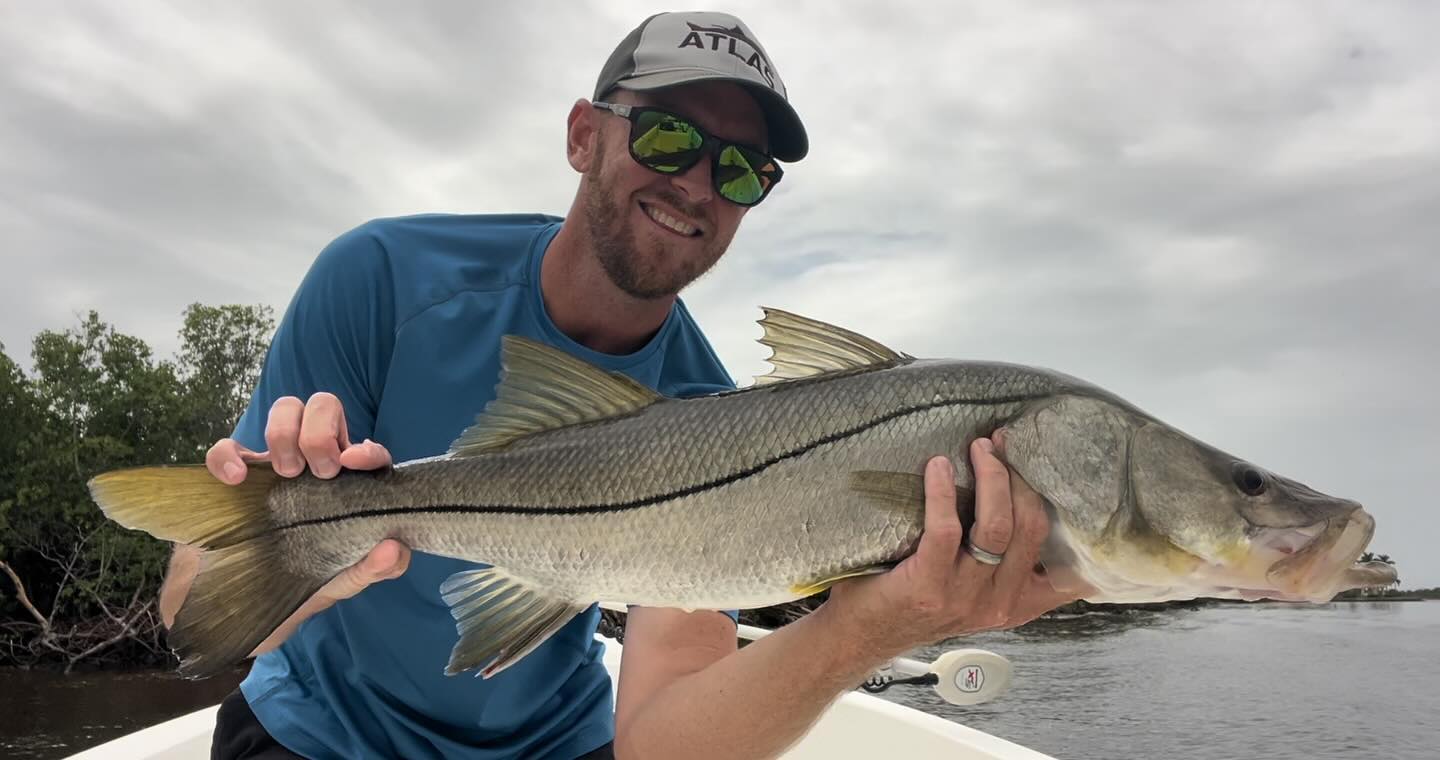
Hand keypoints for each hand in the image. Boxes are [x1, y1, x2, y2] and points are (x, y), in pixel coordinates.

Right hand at [166, 392, 410, 653]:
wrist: (246, 608)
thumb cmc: (307, 583)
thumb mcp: (344, 580)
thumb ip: (376, 568)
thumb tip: (394, 548)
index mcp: (348, 484)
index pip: (367, 451)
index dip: (367, 449)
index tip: (352, 461)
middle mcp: (314, 464)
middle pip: (325, 408)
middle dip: (321, 431)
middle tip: (319, 473)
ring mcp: (274, 466)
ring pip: (285, 410)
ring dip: (285, 432)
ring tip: (285, 475)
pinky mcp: (234, 478)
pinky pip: (228, 448)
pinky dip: (229, 454)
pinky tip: (236, 480)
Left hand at [826, 433, 1082, 656]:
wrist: (864, 634)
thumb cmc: (918, 598)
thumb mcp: (976, 591)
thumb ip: (1006, 564)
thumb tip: (1027, 498)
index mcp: (1018, 602)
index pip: (1069, 570)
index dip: (1076, 523)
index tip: (1065, 474)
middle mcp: (999, 603)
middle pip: (1032, 528)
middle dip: (1019, 478)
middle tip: (1001, 444)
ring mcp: (965, 598)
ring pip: (996, 527)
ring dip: (990, 478)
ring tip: (978, 447)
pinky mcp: (928, 586)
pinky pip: (946, 530)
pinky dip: (942, 492)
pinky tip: (937, 467)